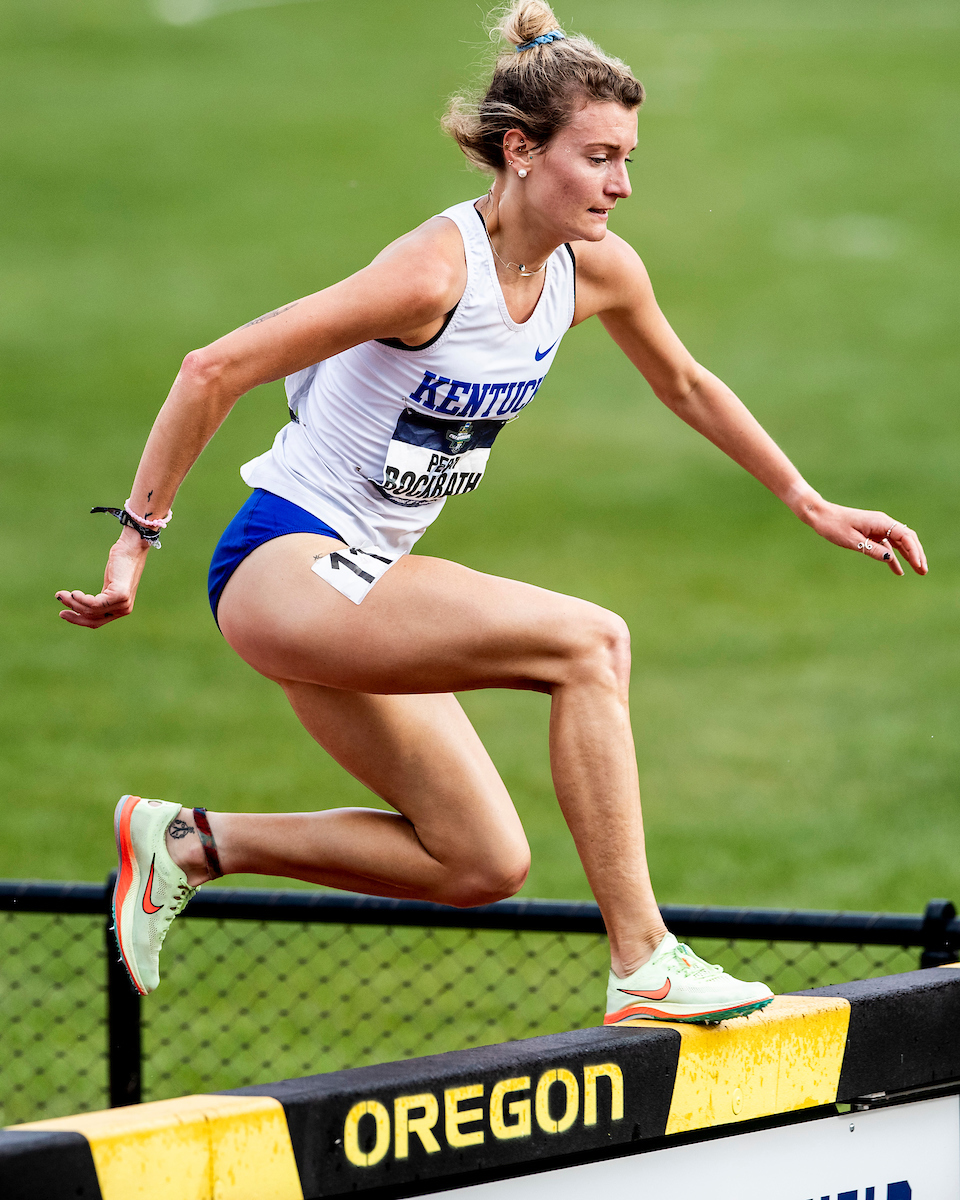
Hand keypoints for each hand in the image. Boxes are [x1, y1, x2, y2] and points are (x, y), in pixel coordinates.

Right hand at [56, 528, 150, 627]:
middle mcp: (124, 609)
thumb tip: (79, 604)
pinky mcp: (119, 595)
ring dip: (73, 603)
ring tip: (61, 594)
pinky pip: (94, 603)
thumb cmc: (120, 563)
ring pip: (91, 611)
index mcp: (120, 609)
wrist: (131, 548)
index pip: (97, 622)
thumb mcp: (110, 585)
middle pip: (93, 619)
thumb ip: (101, 598)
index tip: (63, 613)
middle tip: (60, 603)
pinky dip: (81, 599)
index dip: (78, 620)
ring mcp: (123, 604)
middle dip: (74, 614)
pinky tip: (74, 593)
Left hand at [802, 499, 927, 576]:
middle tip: (923, 571)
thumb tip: (890, 558)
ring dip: (909, 556)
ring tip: (918, 571)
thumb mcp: (852, 541)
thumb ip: (871, 549)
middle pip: (907, 539)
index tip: (918, 565)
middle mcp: (882, 523)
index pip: (905, 536)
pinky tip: (898, 570)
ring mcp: (878, 527)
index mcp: (880, 522)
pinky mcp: (871, 532)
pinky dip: (893, 556)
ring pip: (899, 542)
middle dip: (917, 554)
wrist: (820, 515)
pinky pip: (887, 545)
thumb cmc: (833, 526)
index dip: (914, 551)